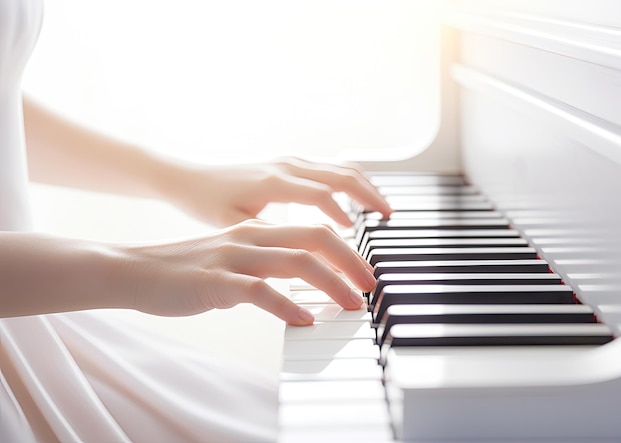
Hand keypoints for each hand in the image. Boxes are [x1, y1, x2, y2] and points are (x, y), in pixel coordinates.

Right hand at [114, 220, 375, 324]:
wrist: (136, 269)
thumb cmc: (188, 267)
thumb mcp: (233, 255)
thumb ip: (266, 261)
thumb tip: (302, 280)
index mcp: (257, 229)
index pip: (313, 229)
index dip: (346, 247)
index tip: (364, 271)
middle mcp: (250, 236)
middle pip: (314, 237)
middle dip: (350, 260)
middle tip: (370, 285)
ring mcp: (233, 256)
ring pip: (295, 261)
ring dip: (330, 283)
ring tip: (351, 305)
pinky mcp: (215, 281)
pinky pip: (259, 291)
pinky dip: (287, 305)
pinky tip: (304, 320)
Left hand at [161, 157, 392, 226]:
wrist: (190, 179)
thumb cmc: (207, 203)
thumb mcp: (233, 225)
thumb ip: (267, 237)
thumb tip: (299, 257)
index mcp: (273, 181)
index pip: (322, 194)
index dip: (343, 215)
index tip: (357, 236)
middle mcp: (286, 165)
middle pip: (341, 174)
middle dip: (369, 196)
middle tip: (389, 218)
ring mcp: (290, 160)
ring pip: (340, 166)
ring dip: (365, 185)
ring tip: (382, 209)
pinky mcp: (290, 162)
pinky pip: (331, 167)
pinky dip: (351, 181)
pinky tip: (358, 198)